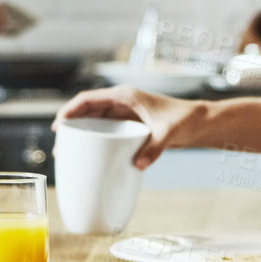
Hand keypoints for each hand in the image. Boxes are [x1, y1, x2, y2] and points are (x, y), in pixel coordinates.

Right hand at [56, 86, 202, 168]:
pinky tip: (90, 153)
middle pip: (87, 109)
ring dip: (81, 132)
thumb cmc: (186, 119)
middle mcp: (122, 102)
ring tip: (69, 151)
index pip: (88, 99)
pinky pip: (107, 129)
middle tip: (60, 145)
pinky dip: (95, 138)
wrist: (200, 122)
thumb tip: (137, 165)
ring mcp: (126, 113)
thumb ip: (154, 148)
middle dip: (71, 124)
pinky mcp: (131, 124)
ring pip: (95, 119)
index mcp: (125, 96)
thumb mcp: (169, 133)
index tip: (59, 126)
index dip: (70, 110)